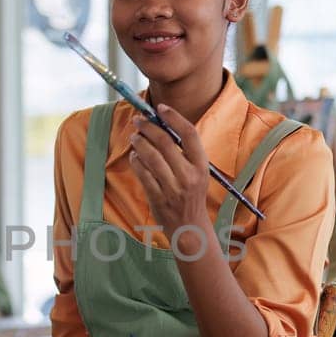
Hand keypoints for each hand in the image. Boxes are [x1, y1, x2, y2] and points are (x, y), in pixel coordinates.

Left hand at [127, 105, 209, 237]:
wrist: (190, 228)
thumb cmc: (192, 195)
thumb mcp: (197, 174)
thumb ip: (185, 153)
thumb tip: (162, 126)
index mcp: (202, 166)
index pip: (189, 134)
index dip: (174, 117)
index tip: (161, 108)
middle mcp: (189, 176)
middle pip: (165, 142)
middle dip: (148, 127)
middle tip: (138, 120)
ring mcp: (173, 189)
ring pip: (151, 157)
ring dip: (139, 143)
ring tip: (134, 137)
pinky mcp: (158, 199)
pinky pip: (142, 174)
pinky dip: (136, 162)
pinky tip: (134, 156)